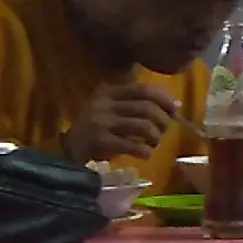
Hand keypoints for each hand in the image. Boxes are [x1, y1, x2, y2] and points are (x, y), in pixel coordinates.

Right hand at [63, 83, 179, 162]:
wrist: (67, 149)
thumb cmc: (98, 129)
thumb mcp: (113, 110)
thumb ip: (137, 105)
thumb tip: (175, 105)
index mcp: (109, 92)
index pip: (143, 89)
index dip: (163, 98)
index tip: (174, 109)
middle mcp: (104, 104)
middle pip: (146, 108)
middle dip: (162, 121)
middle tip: (163, 131)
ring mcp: (101, 122)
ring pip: (143, 125)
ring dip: (155, 136)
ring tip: (154, 143)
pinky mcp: (100, 141)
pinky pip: (133, 144)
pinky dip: (145, 150)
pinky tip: (146, 154)